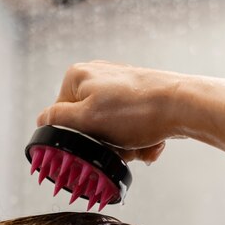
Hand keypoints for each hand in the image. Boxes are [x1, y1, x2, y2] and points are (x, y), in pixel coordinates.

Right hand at [36, 60, 186, 163]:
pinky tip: (152, 142)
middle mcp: (97, 76)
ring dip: (127, 146)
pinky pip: (131, 126)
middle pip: (89, 126)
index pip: (62, 117)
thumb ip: (59, 120)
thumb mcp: (88, 120)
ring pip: (112, 131)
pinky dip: (140, 139)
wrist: (183, 106)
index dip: (79, 138)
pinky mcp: (139, 96)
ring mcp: (119, 86)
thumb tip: (41, 120)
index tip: (96, 145)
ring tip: (141, 145)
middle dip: (108, 145)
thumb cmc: (137, 112)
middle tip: (124, 148)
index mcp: (77, 77)